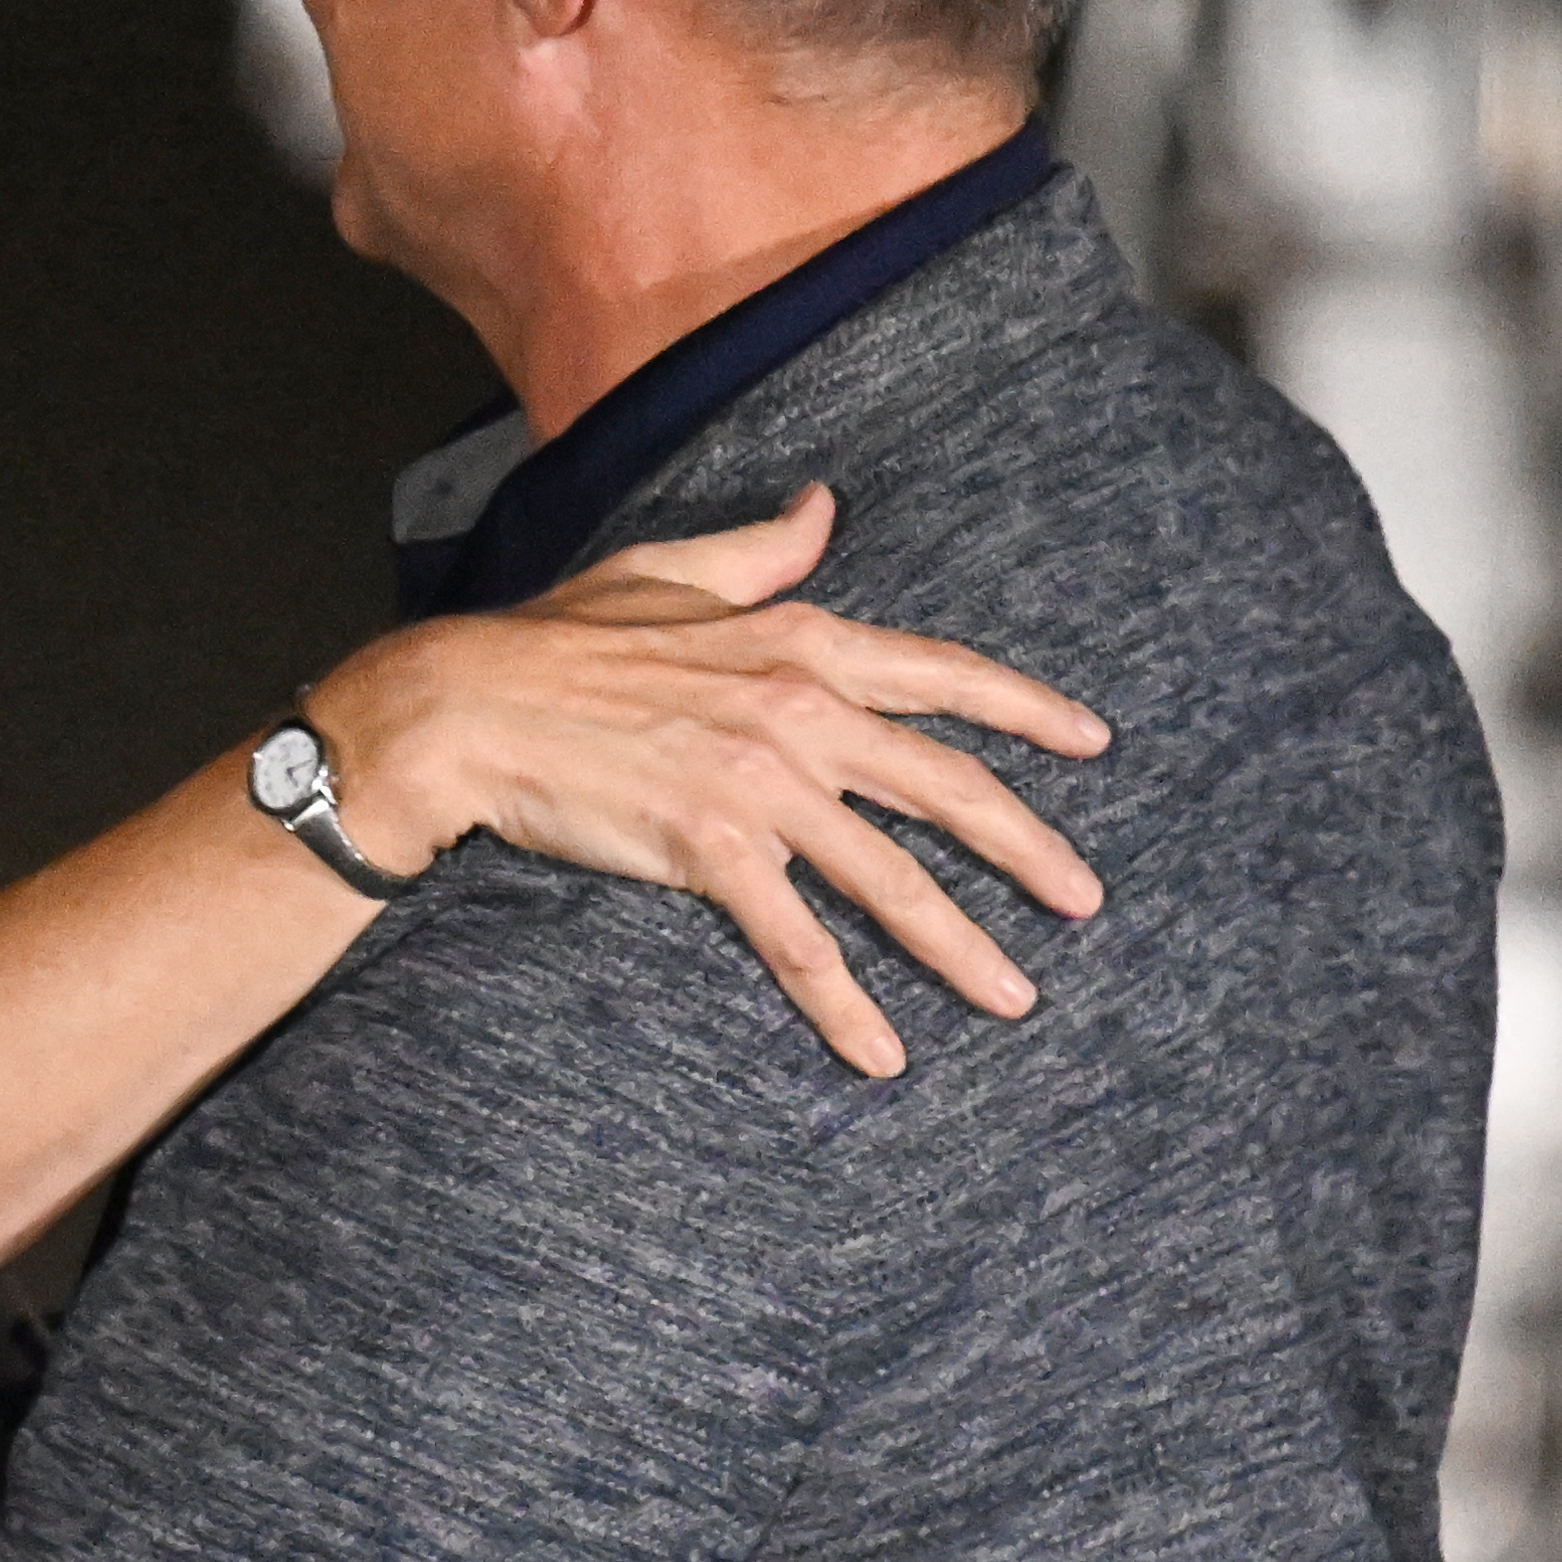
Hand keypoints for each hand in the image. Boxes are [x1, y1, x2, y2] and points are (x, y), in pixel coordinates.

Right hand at [310, 484, 1110, 1074]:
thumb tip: (823, 508)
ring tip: (1014, 997)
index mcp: (799, 637)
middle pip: (947, 788)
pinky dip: (845, 1003)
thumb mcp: (667, 573)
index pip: (942, 674)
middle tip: (1085, 900)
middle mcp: (800, 709)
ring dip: (960, 947)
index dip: (1025, 710)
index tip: (1093, 743)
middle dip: (1029, 849)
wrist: (468, 703)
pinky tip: (882, 1053)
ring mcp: (762, 783)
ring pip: (891, 879)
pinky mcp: (713, 850)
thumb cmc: (556, 639)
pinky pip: (797, 940)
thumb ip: (759, 553)